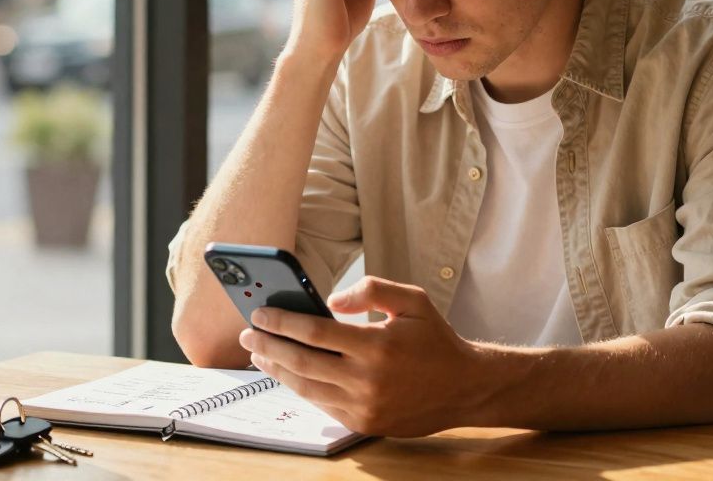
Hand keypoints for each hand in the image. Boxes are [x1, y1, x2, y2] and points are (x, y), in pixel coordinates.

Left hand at [238, 276, 482, 436]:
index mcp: (377, 345)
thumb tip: (331, 301)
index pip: (315, 332)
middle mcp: (367, 379)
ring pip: (307, 387)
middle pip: (302, 362)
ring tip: (260, 353)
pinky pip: (322, 404)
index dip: (282, 322)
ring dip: (277, 369)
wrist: (464, 388)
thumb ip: (371, 289)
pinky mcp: (364, 423)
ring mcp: (364, 406)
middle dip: (269, 346)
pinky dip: (300, 388)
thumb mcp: (412, 300)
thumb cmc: (435, 340)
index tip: (260, 313)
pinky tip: (287, 373)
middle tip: (248, 333)